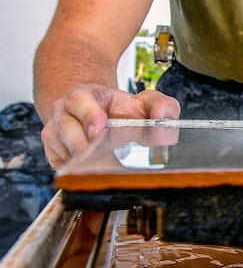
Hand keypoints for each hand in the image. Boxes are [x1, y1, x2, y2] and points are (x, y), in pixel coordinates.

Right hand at [41, 84, 179, 169]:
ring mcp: (55, 134)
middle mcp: (64, 113)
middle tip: (100, 155)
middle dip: (82, 144)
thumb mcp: (145, 102)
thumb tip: (164, 115)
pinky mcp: (53, 153)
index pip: (79, 100)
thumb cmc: (122, 110)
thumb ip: (161, 105)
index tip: (100, 130)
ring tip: (102, 167)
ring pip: (60, 150)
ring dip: (81, 161)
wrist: (99, 115)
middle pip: (65, 129)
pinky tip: (92, 171)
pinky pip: (58, 164)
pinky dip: (75, 171)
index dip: (88, 115)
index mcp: (85, 96)